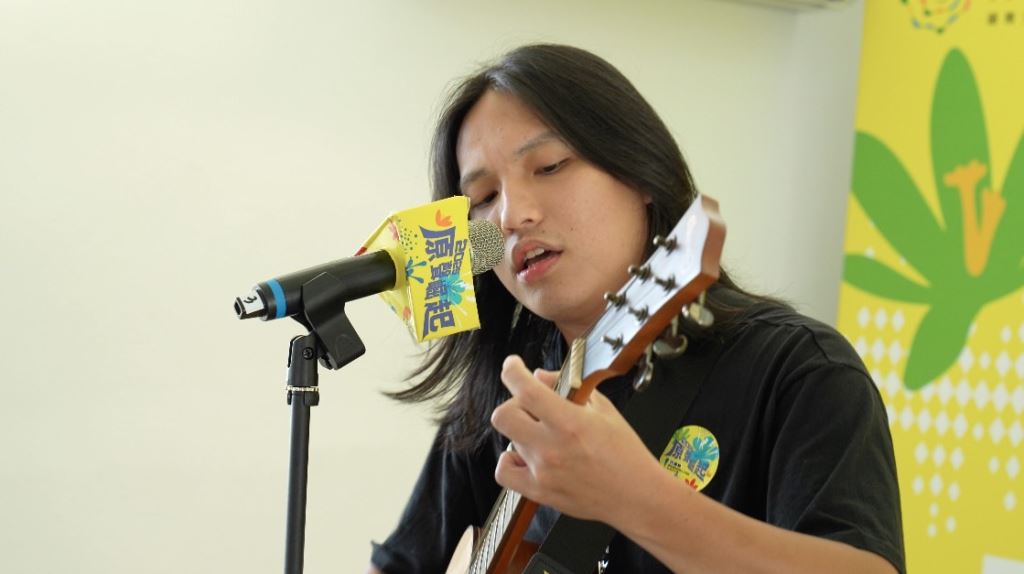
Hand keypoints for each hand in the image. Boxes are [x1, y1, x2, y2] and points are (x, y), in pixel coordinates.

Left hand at [490, 355, 663, 524]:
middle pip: (503, 415)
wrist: (636, 496)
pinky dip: (510, 461)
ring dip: (520, 431)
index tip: (513, 366)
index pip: (525, 389)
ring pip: (508, 440)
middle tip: (531, 406)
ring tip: (542, 435)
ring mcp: (542, 472)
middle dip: (515, 403)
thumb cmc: (626, 455)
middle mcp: (551, 447)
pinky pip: (504, 472)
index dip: (512, 371)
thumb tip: (540, 376)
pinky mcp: (539, 492)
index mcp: (570, 422)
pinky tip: (526, 456)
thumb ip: (570, 388)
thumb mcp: (605, 410)